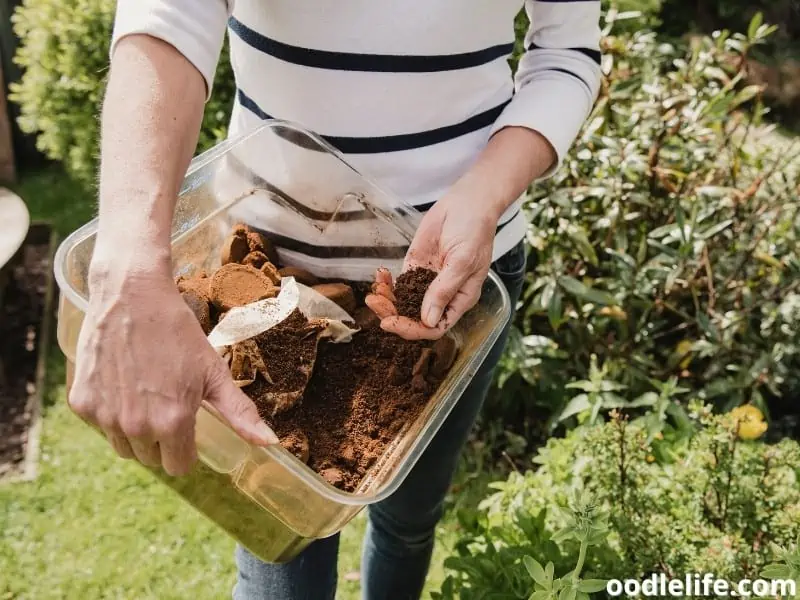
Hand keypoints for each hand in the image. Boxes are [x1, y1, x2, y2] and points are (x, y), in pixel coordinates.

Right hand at [68, 259, 276, 475]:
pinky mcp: (82, 404)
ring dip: (136, 431)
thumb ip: (239, 413)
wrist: (132, 296)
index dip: (187, 449)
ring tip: (146, 394)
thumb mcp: (214, 372)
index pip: (179, 466)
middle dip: (162, 439)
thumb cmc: (178, 332)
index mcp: (172, 422)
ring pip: (125, 447)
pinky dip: (111, 413)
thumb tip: (270, 443)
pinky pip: (101, 426)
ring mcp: (105, 417)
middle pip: (152, 459)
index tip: (187, 425)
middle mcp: (136, 426)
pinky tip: (122, 384)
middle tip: (167, 402)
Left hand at [366, 194, 497, 339]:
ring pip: (403, 303)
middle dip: (393, 314)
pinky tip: (380, 276)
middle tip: (375, 302)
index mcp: (460, 299)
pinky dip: (387, 283)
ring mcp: (427, 282)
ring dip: (387, 300)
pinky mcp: (415, 267)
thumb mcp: (462, 261)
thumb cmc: (474, 230)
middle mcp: (442, 295)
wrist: (466, 202)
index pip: (435, 327)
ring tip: (374, 291)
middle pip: (415, 318)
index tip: (392, 322)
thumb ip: (444, 290)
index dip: (413, 329)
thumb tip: (428, 320)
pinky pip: (398, 283)